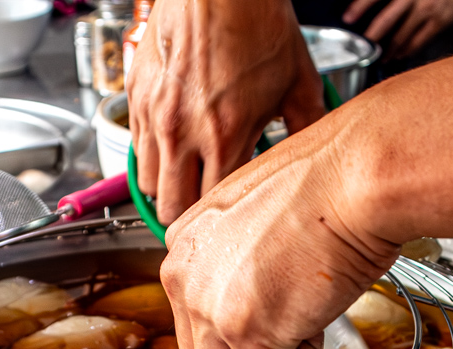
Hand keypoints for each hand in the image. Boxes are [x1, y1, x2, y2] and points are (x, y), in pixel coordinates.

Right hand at [127, 0, 326, 225]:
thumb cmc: (255, 23)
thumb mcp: (298, 81)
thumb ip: (309, 127)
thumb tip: (316, 154)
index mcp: (225, 136)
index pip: (212, 209)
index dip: (222, 221)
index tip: (230, 222)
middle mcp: (182, 133)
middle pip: (171, 209)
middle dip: (188, 216)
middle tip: (204, 211)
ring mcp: (154, 116)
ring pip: (148, 184)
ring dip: (167, 187)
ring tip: (189, 178)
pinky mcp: (135, 98)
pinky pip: (135, 149)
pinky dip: (153, 155)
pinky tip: (175, 144)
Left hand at [160, 107, 401, 348]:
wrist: (356, 177)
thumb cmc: (327, 183)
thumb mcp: (256, 214)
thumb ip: (235, 262)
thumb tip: (251, 301)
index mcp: (183, 245)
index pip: (191, 321)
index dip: (235, 332)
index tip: (269, 319)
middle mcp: (184, 277)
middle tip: (285, 340)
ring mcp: (210, 307)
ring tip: (302, 333)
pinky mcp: (245, 332)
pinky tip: (317, 326)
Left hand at [345, 0, 452, 58]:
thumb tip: (363, 7)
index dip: (360, 6)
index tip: (347, 18)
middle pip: (387, 18)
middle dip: (372, 36)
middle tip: (362, 47)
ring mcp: (429, 10)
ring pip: (402, 35)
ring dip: (388, 49)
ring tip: (380, 56)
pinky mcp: (440, 22)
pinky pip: (419, 41)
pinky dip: (406, 51)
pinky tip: (398, 55)